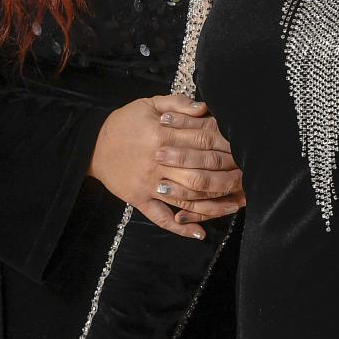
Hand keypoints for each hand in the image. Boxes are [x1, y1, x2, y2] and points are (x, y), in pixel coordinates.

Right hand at [89, 94, 240, 237]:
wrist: (91, 145)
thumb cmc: (125, 122)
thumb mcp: (149, 104)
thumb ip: (178, 104)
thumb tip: (205, 108)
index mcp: (162, 133)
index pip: (202, 142)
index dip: (226, 147)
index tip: (244, 151)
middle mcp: (157, 161)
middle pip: (199, 173)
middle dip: (226, 177)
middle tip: (246, 180)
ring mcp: (148, 184)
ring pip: (186, 199)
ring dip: (213, 205)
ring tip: (235, 206)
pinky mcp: (139, 199)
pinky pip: (160, 217)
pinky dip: (179, 228)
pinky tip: (199, 234)